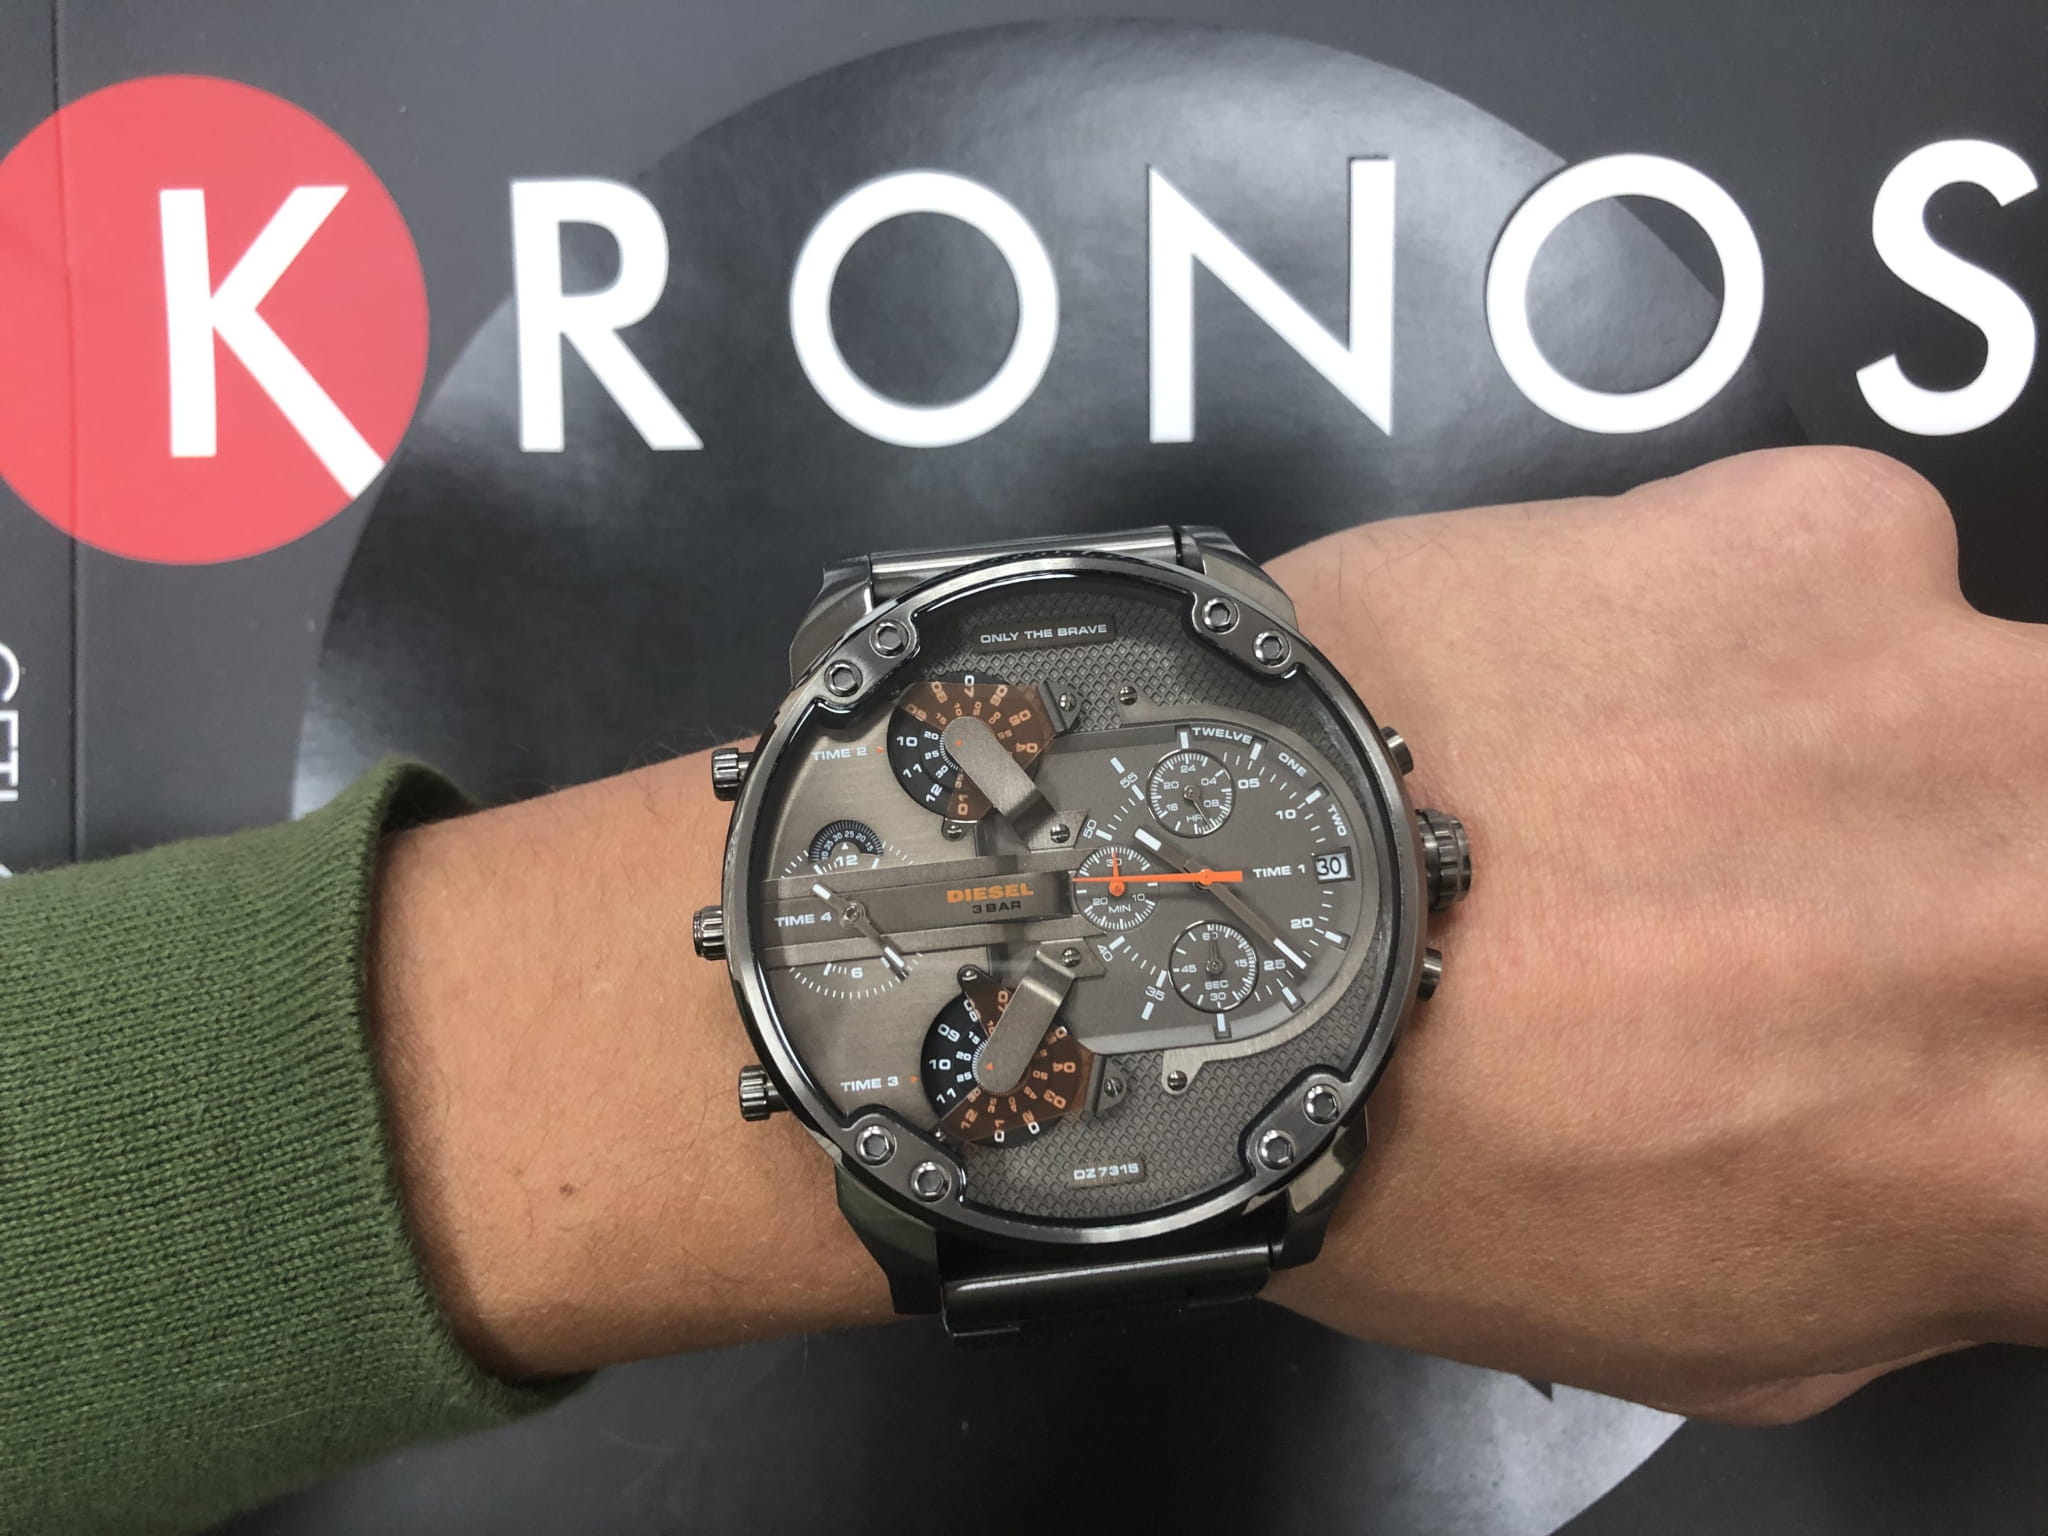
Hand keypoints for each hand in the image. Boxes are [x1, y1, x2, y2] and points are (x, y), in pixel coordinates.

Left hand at [1262, 446, 2047, 1422]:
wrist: (1205, 926)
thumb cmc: (1427, 1164)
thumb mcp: (1719, 1329)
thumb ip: (1926, 1249)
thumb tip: (1981, 1168)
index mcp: (2032, 1152)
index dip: (2003, 1084)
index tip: (1928, 1057)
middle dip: (1978, 910)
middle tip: (1821, 921)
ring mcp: (1965, 700)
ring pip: (2015, 721)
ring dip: (1902, 762)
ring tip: (1701, 796)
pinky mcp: (1836, 531)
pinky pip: (1869, 575)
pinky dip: (1775, 632)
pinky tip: (1610, 685)